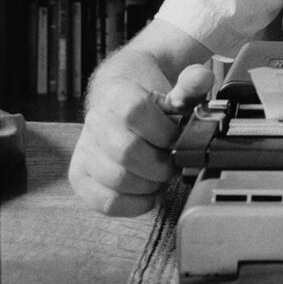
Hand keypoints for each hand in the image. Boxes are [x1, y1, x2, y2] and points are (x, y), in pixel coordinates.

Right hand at [69, 64, 213, 216]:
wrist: (117, 100)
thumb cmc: (149, 100)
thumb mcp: (174, 88)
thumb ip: (191, 84)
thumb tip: (201, 78)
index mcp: (118, 95)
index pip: (136, 113)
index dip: (164, 132)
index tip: (176, 138)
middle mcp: (96, 122)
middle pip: (127, 152)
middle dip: (160, 164)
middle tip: (172, 164)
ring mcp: (85, 150)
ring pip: (116, 180)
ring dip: (148, 185)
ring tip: (160, 176)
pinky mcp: (80, 175)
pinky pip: (105, 201)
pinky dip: (133, 204)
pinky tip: (148, 193)